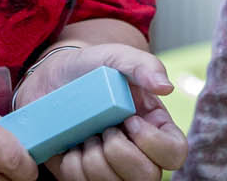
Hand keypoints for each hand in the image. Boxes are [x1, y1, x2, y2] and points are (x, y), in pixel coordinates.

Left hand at [16, 45, 186, 179]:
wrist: (52, 76)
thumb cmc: (91, 67)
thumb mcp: (116, 57)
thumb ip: (143, 65)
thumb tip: (165, 86)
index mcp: (154, 127)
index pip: (174, 154)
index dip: (153, 142)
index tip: (129, 119)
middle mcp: (137, 153)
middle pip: (147, 177)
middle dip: (119, 151)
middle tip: (104, 127)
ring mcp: (110, 167)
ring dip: (94, 157)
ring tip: (87, 133)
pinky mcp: (82, 174)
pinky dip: (72, 163)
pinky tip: (72, 144)